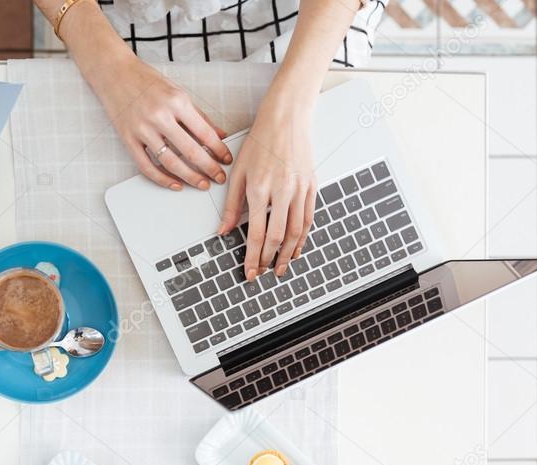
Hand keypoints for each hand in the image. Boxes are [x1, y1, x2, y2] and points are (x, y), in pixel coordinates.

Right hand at [92, 55, 232, 191]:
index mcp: (177, 102)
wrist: (115, 73)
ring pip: (170, 162)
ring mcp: (142, 129)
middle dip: (209, 168)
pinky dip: (162, 179)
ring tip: (201, 183)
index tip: (226, 159)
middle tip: (218, 177)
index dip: (219, 150)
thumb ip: (199, 116)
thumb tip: (219, 134)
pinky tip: (175, 184)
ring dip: (189, 177)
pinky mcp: (128, 139)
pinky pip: (146, 166)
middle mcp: (160, 116)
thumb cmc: (146, 81)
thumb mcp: (179, 92)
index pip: (205, 133)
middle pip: (190, 151)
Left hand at [218, 104, 316, 280]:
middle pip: (278, 237)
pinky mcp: (312, 186)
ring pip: (296, 232)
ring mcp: (300, 189)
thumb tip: (224, 230)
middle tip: (264, 273)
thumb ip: (232, 205)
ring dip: (289, 254)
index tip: (250, 272)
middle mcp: (282, 190)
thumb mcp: (238, 172)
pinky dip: (303, 238)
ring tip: (281, 268)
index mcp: (260, 188)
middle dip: (270, 259)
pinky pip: (309, 219)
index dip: (253, 257)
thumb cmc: (260, 141)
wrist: (286, 118)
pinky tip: (296, 248)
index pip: (257, 233)